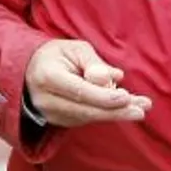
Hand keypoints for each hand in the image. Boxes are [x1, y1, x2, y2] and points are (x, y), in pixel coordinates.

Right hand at [25, 39, 150, 128]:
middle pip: (85, 110)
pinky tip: (127, 108)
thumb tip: (112, 78)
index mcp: (47, 77)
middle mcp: (47, 100)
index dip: (103, 96)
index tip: (125, 97)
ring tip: (141, 107)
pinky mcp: (59, 122)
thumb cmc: (56, 55)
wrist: (30, 71)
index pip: (79, 91)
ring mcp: (51, 114)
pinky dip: (107, 114)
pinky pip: (87, 119)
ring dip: (116, 114)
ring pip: (88, 117)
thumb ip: (93, 63)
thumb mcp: (74, 49)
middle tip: (140, 110)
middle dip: (115, 112)